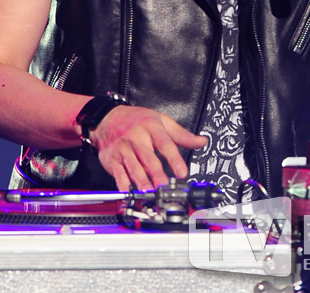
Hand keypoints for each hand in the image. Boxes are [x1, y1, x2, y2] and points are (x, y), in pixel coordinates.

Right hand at [88, 105, 206, 190]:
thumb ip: (181, 134)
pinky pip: (118, 171)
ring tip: (148, 192)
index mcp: (151, 128)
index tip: (182, 172)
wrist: (107, 117)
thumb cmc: (136, 120)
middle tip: (164, 187)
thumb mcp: (161, 121)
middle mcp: (137, 138)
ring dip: (141, 180)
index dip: (174, 159)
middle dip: (157, 174)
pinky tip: (128, 191)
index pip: (165, 144)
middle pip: (149, 158)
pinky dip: (122, 182)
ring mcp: (123, 148)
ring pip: (133, 166)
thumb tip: (202, 141)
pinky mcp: (112, 158)